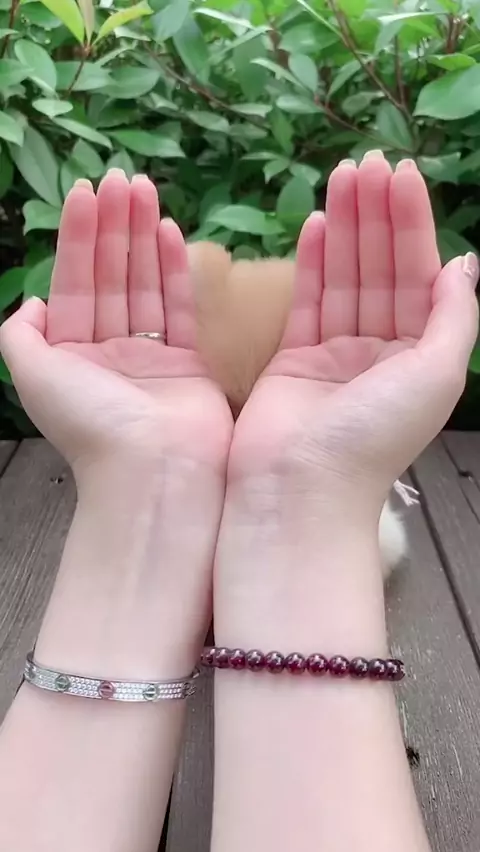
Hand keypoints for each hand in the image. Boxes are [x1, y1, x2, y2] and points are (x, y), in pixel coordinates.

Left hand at [0, 170, 231, 475]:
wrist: (153, 470)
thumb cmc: (91, 423)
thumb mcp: (32, 376)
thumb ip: (21, 335)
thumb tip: (33, 302)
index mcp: (70, 353)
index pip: (74, 281)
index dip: (79, 235)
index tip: (87, 190)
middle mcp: (108, 351)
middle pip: (111, 275)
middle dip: (114, 225)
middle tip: (122, 178)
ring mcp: (150, 356)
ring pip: (144, 283)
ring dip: (142, 235)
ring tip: (145, 189)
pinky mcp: (187, 363)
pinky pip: (180, 308)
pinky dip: (174, 270)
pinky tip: (169, 231)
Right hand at [229, 153, 477, 505]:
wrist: (300, 487)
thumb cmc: (374, 436)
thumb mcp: (437, 374)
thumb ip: (454, 316)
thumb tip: (464, 262)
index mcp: (418, 356)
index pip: (417, 275)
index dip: (411, 223)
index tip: (400, 173)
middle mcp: (380, 352)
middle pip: (380, 268)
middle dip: (377, 215)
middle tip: (366, 161)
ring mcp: (335, 355)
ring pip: (344, 278)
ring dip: (346, 226)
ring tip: (341, 175)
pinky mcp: (293, 359)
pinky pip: (307, 301)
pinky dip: (312, 263)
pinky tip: (317, 224)